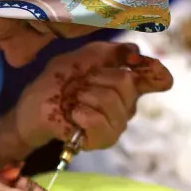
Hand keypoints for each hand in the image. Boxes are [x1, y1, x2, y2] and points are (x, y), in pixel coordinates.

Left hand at [13, 42, 173, 150]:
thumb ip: (109, 52)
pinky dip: (82, 114)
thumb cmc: (57, 84)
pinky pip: (101, 122)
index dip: (157, 72)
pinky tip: (74, 115)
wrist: (33, 108)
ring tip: (74, 101)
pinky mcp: (103, 139)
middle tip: (80, 85)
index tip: (148, 68)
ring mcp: (116, 123)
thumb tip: (134, 51)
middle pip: (127, 81)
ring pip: (113, 100)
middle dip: (96, 77)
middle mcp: (126, 104)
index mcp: (124, 82)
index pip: (156, 78)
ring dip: (85, 96)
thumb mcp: (81, 59)